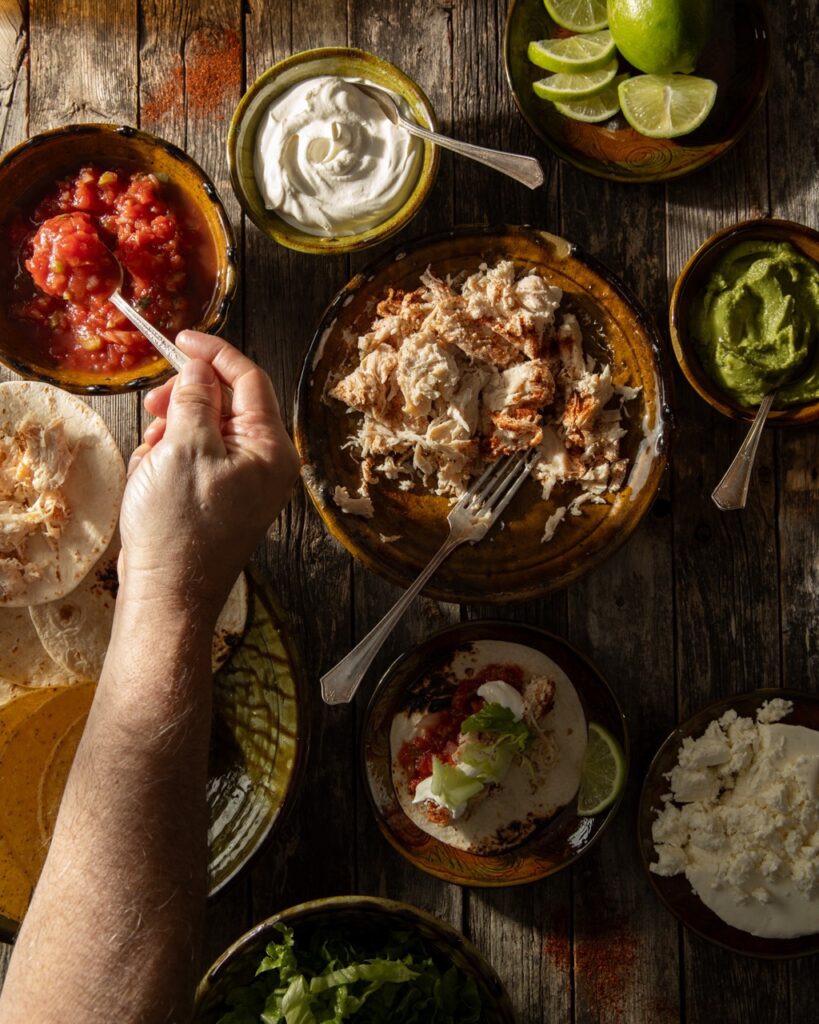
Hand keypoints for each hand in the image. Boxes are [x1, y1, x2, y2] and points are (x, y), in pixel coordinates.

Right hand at [119, 332, 298, 613]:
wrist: (167, 594)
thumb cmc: (178, 528)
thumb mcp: (184, 447)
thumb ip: (196, 398)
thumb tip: (200, 367)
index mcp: (271, 449)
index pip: (250, 380)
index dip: (214, 353)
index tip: (182, 339)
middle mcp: (267, 464)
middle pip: (227, 403)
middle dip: (186, 401)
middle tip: (154, 408)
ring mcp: (245, 483)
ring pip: (206, 430)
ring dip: (172, 433)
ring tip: (152, 459)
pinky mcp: (222, 498)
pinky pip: (196, 458)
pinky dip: (170, 458)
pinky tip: (152, 479)